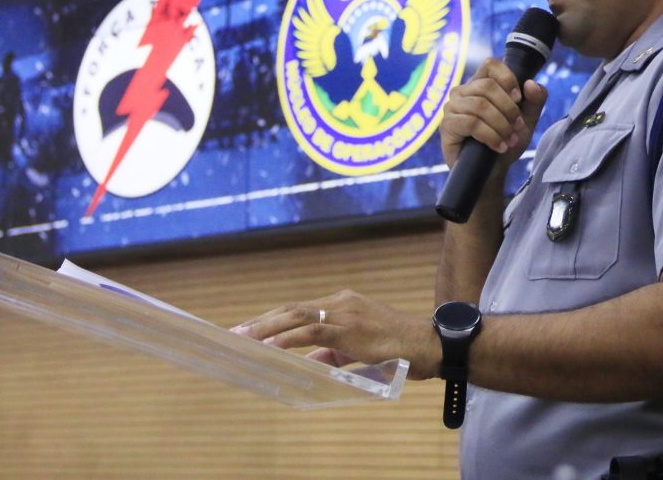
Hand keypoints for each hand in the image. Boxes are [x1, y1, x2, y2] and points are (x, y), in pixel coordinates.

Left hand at [230, 290, 439, 379]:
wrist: (428, 344)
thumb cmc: (399, 348)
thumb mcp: (360, 349)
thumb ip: (333, 352)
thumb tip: (308, 361)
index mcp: (344, 303)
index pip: (299, 308)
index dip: (272, 318)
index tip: (249, 328)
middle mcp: (341, 302)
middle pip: (291, 308)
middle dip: (261, 321)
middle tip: (234, 332)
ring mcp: (345, 313)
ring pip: (297, 315)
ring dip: (267, 328)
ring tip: (243, 337)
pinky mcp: (350, 329)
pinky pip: (312, 331)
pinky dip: (288, 338)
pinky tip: (270, 346)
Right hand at [439, 58, 547, 167]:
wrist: (493, 171)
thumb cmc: (506, 141)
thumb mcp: (527, 120)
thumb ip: (535, 100)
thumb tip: (530, 83)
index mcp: (481, 84)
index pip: (491, 64)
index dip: (507, 78)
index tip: (518, 99)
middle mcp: (463, 91)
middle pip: (487, 86)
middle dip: (508, 109)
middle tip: (517, 127)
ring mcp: (452, 107)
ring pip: (480, 105)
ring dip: (500, 125)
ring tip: (509, 139)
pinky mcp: (447, 125)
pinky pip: (470, 123)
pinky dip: (490, 135)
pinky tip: (498, 146)